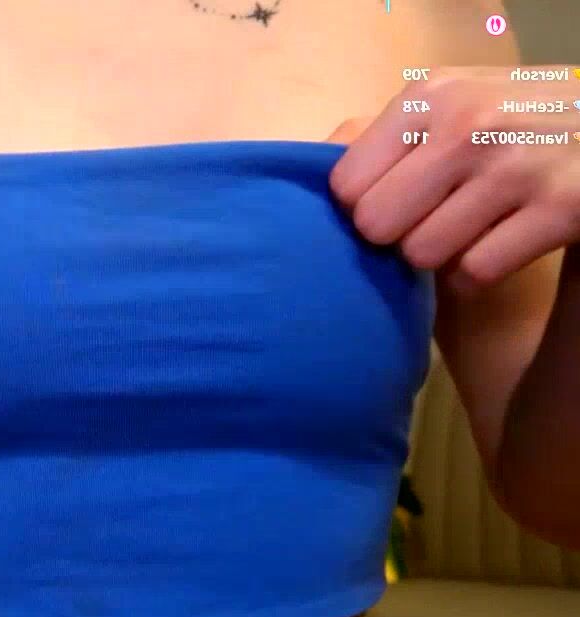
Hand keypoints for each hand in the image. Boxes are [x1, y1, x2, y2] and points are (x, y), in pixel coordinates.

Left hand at [327, 66, 579, 294]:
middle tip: (428, 219)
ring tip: (465, 228)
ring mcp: (517, 167)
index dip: (362, 204)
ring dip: (438, 256)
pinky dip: (476, 273)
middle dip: (396, 234)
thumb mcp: (448, 102)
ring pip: (421, 254)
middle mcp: (469, 125)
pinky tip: (496, 244)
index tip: (392, 200)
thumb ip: (378, 134)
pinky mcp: (561, 210)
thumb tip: (308, 167)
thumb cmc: (510, 120)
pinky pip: (474, 273)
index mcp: (431, 95)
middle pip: (376, 225)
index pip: (345, 184)